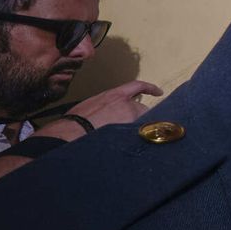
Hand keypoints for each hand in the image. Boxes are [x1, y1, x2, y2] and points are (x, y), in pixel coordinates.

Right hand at [41, 80, 162, 140]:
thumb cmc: (76, 120)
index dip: (149, 88)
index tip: (158, 91)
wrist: (72, 132)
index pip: (137, 86)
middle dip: (137, 118)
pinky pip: (138, 134)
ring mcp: (130, 118)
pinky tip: (128, 143)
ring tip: (120, 137)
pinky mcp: (130, 132)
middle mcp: (126, 104)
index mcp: (114, 95)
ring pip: (141, 123)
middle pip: (141, 109)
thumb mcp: (91, 105)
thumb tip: (109, 111)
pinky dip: (135, 138)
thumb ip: (106, 105)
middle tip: (126, 127)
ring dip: (136, 129)